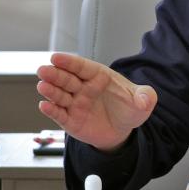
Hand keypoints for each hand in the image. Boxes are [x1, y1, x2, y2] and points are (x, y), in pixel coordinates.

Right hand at [36, 52, 156, 151]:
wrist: (122, 132)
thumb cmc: (128, 110)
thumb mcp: (142, 102)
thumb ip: (146, 97)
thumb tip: (145, 99)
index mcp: (99, 77)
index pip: (82, 67)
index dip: (69, 62)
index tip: (56, 58)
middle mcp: (83, 88)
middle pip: (67, 79)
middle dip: (55, 74)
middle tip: (43, 70)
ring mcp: (75, 104)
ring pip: (60, 95)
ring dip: (50, 90)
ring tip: (43, 86)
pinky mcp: (70, 120)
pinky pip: (59, 114)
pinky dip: (51, 110)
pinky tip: (44, 105)